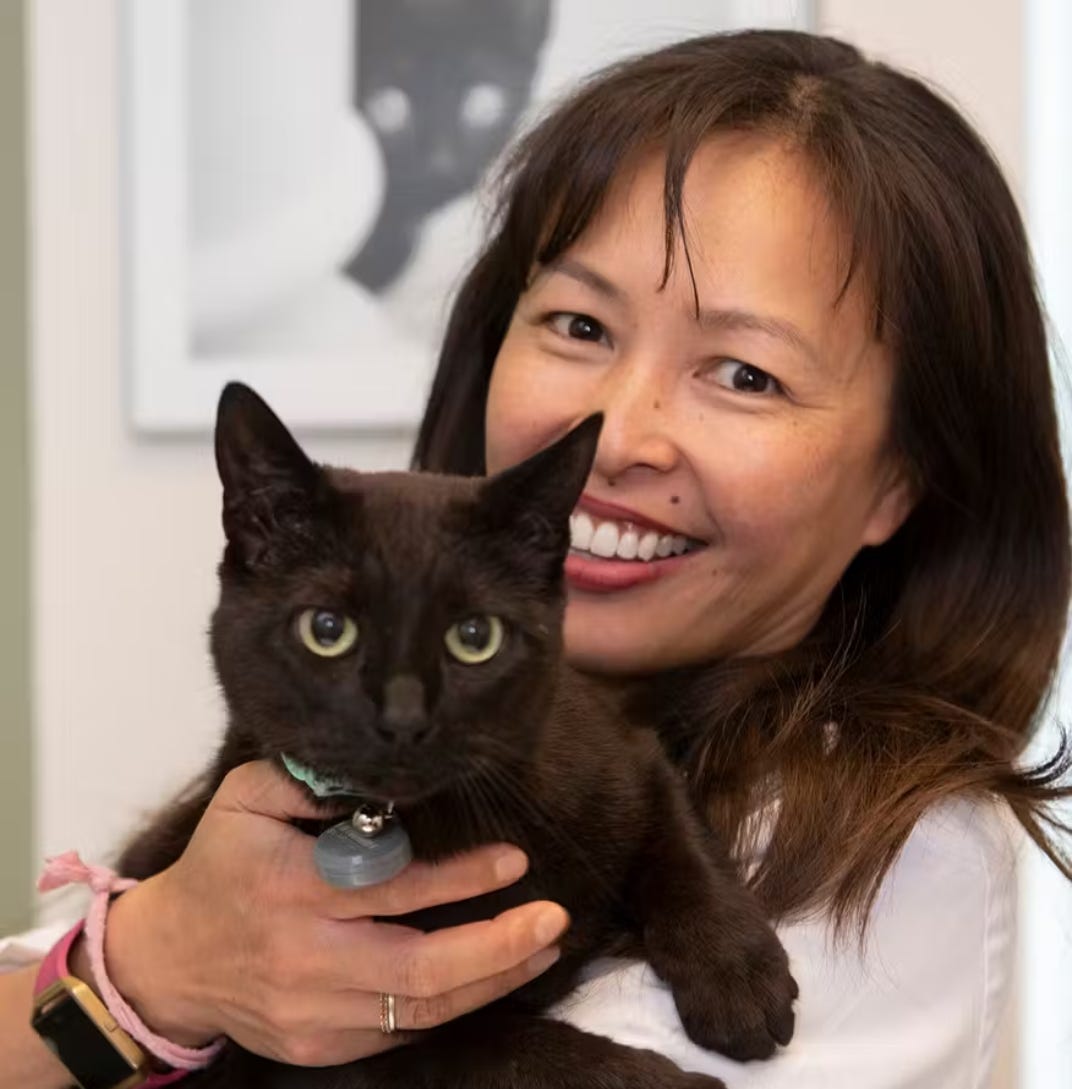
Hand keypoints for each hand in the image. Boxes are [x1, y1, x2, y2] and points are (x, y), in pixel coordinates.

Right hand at [100, 761, 568, 1065]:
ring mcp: (313, 1013)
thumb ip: (307, 781)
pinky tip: (491, 977)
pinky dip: (453, 1006)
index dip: (460, 878)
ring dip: (493, 980)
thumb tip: (380, 780)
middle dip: (498, 945)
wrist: (171, 960)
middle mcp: (305, 958)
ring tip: (542, 947)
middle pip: (420, 967)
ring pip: (421, 1008)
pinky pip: (400, 1032)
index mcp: (290, 888)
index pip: (392, 888)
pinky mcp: (319, 1046)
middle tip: (553, 918)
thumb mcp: (246, 798)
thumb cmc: (221, 864)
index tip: (513, 861)